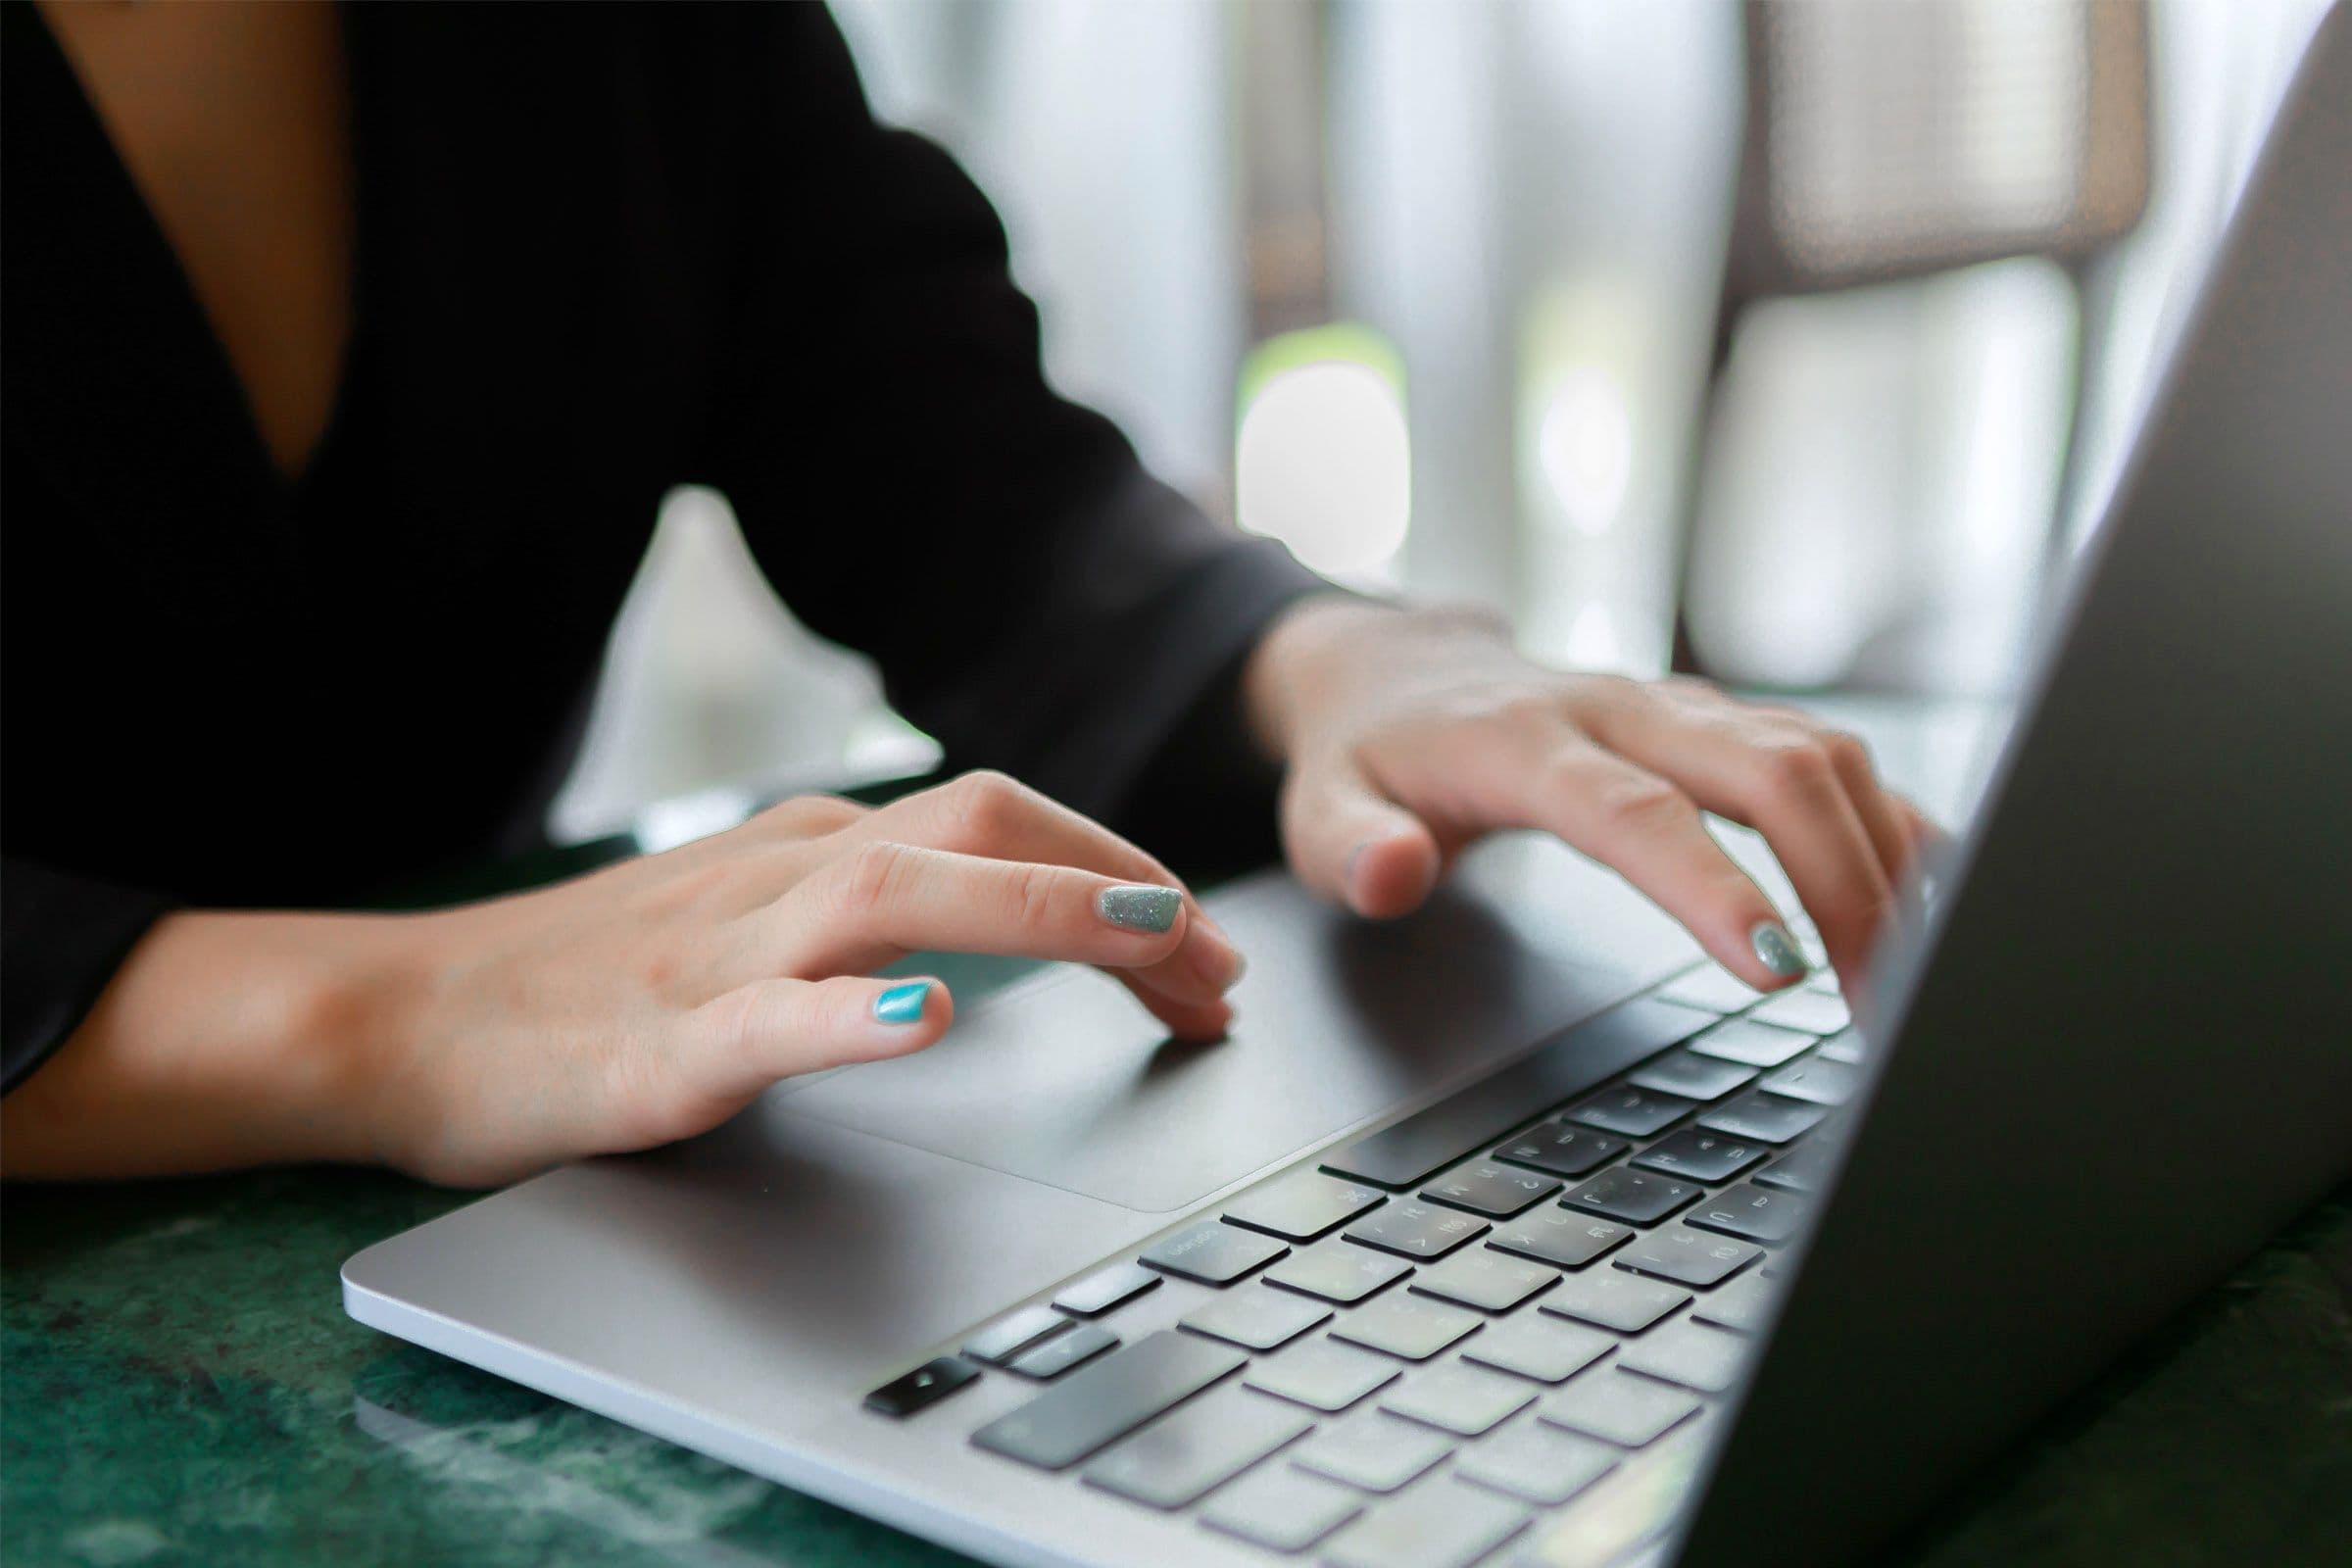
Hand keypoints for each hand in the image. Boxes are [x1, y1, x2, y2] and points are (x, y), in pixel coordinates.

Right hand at [1, 772, 1242, 1186]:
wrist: (403, 1016)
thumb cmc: (589, 983)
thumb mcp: (755, 923)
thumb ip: (871, 914)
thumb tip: (1009, 934)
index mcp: (813, 847)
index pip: (1000, 822)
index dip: (1119, 868)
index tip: (1204, 946)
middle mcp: (781, 873)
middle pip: (975, 829)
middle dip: (1116, 883)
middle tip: (1219, 964)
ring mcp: (717, 953)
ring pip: (890, 894)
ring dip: (1030, 909)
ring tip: (1138, 936)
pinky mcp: (653, 1044)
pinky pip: (762, 1020)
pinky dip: (850, 1014)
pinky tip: (925, 1019)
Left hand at [1243, 597, 1937, 987]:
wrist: (1401, 669)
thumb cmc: (1371, 755)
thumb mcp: (1318, 807)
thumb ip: (1348, 848)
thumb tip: (1392, 873)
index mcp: (1525, 740)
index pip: (1637, 811)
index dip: (1713, 885)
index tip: (1780, 968)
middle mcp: (1623, 708)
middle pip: (1770, 769)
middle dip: (1845, 884)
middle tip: (1882, 1007)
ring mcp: (1682, 708)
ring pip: (1821, 753)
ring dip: (1884, 858)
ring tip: (1915, 976)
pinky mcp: (1719, 721)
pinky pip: (1833, 755)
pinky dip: (1892, 822)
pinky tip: (1932, 899)